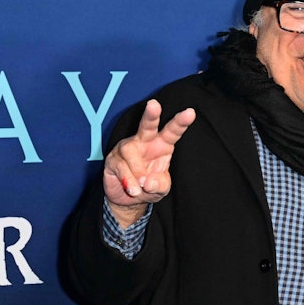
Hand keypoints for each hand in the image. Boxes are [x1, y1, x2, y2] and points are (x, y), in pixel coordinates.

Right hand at [103, 99, 195, 226]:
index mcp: (162, 145)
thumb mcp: (161, 189)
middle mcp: (144, 142)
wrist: (128, 199)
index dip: (180, 123)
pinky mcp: (113, 159)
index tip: (190, 113)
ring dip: (137, 171)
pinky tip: (133, 189)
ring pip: (130, 151)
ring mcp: (127, 148)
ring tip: (141, 187)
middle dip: (151, 115)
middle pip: (147, 126)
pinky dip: (128, 181)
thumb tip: (148, 182)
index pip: (172, 132)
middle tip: (154, 105)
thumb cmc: (149, 187)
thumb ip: (159, 185)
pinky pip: (120, 166)